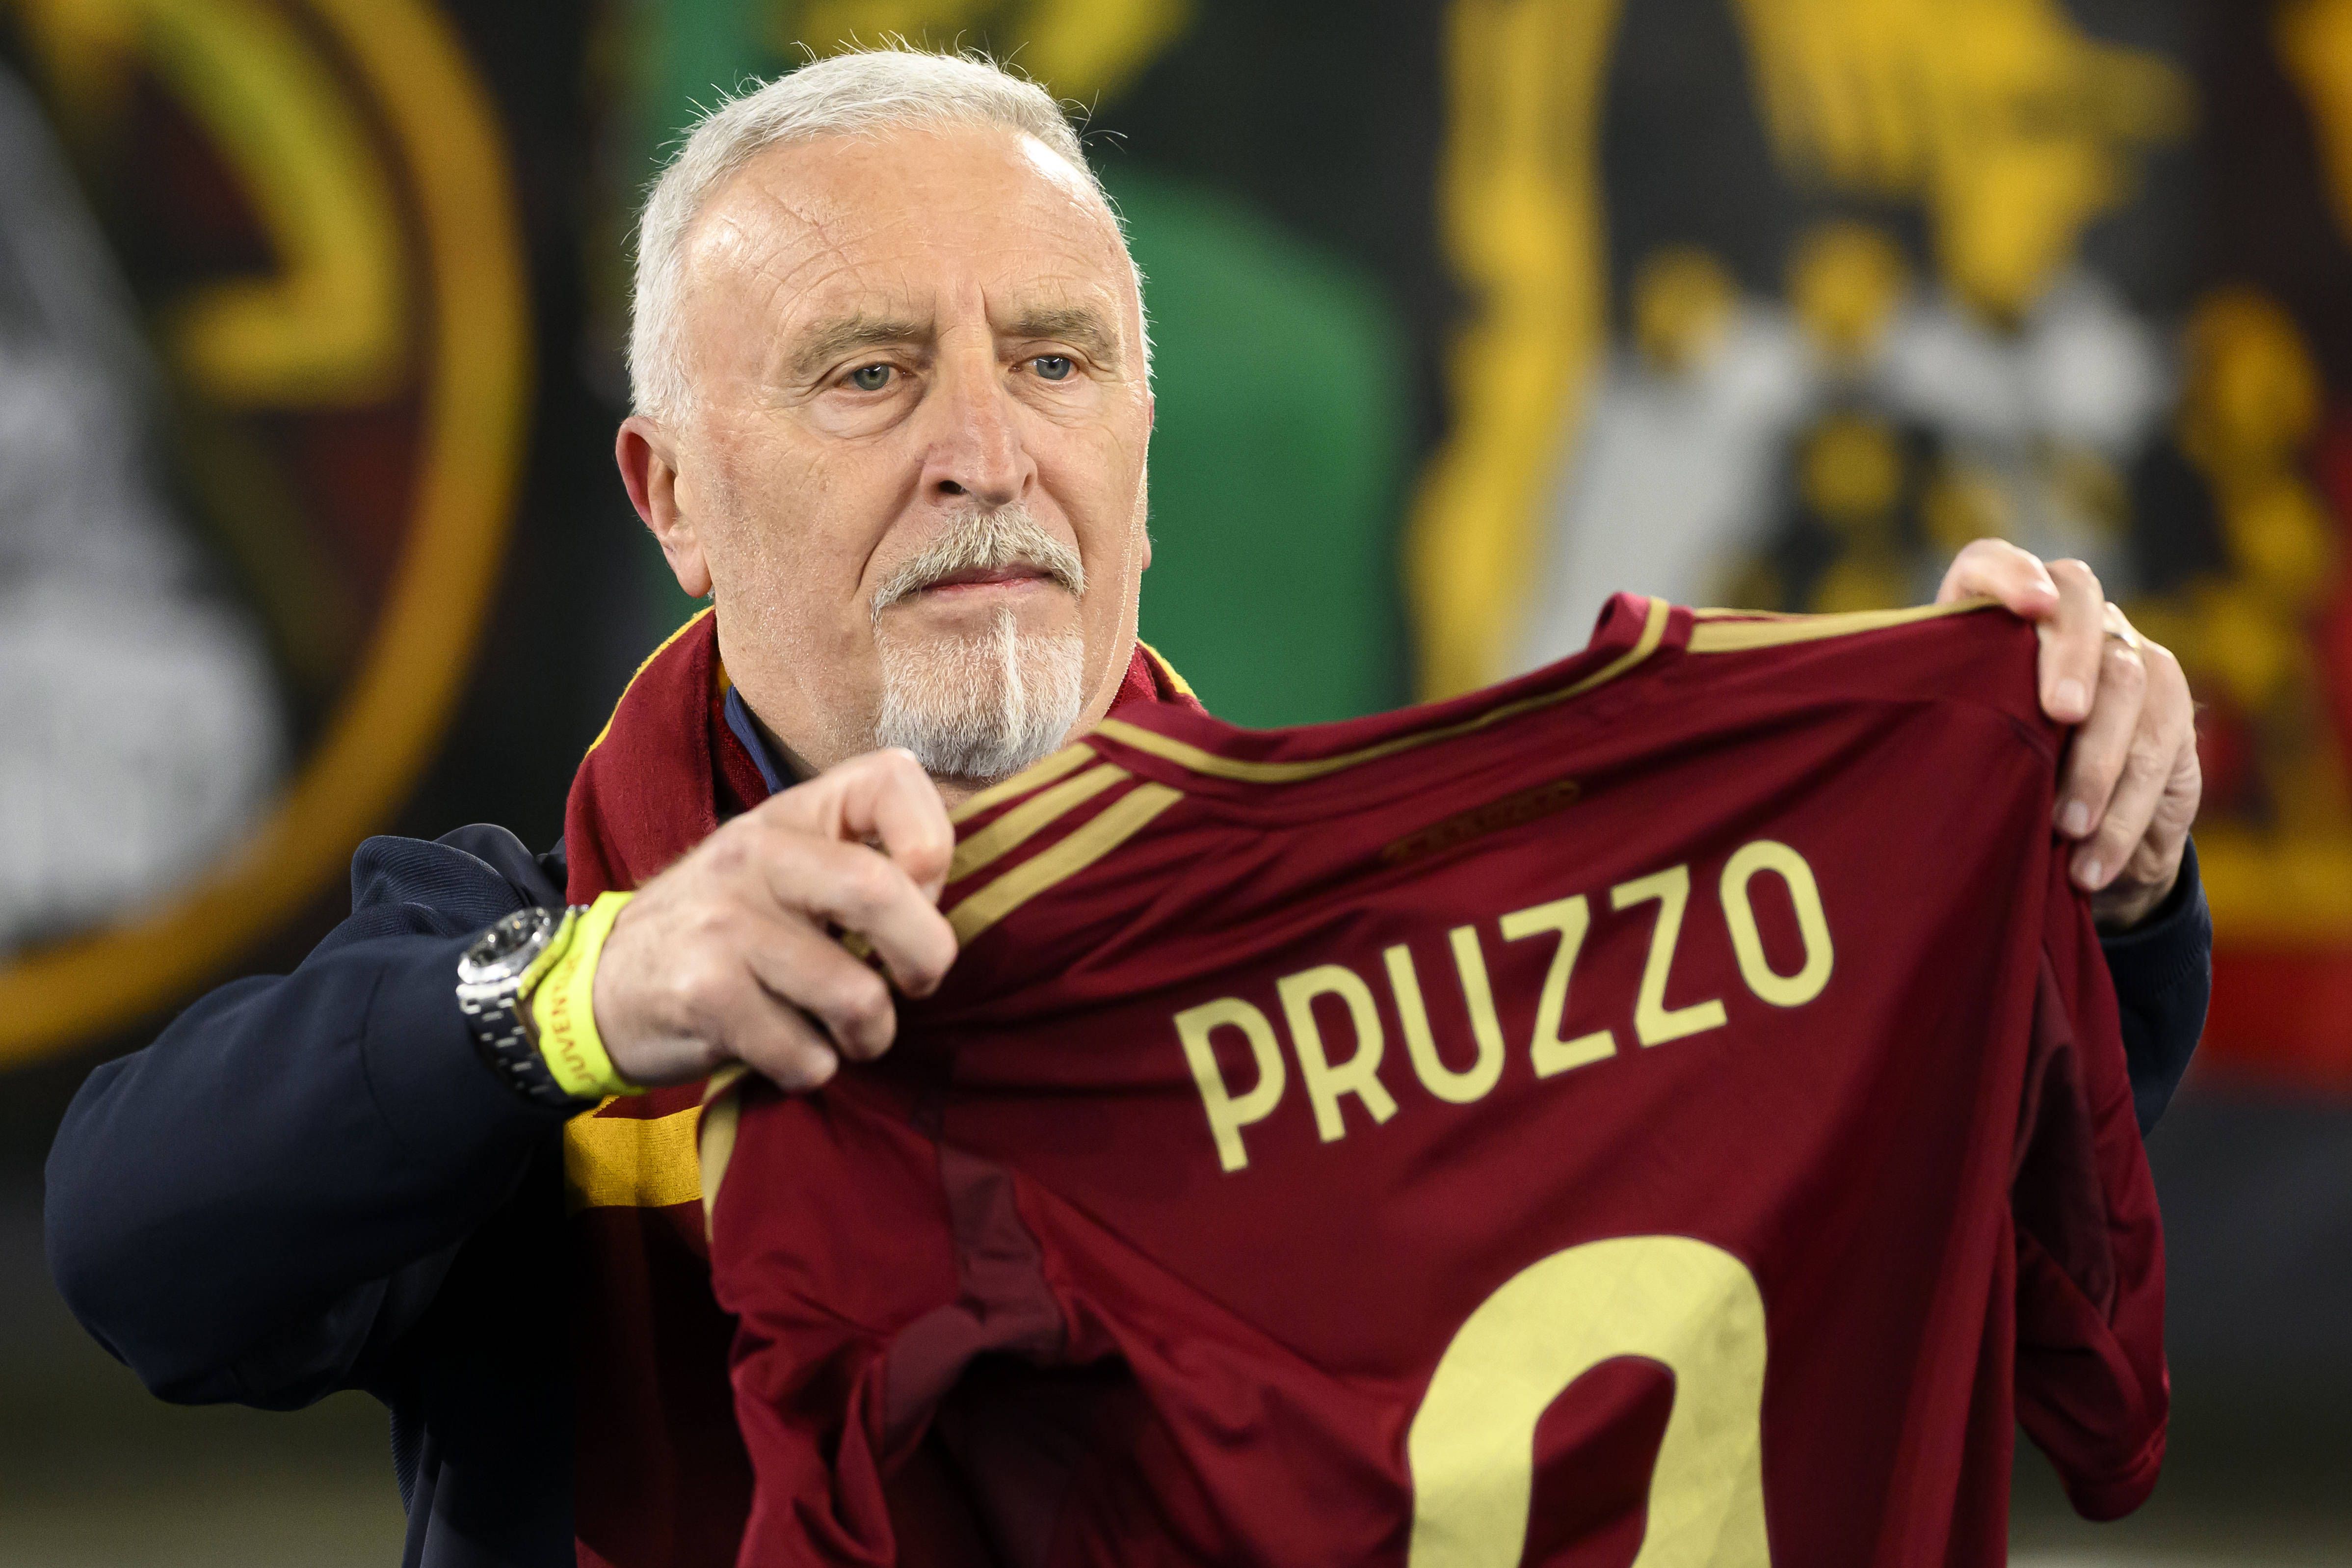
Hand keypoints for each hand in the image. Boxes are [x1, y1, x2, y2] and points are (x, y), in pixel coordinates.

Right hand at [591, 748, 956, 1089]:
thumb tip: (942, 899)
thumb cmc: (722, 933)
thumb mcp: (782, 873)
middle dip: (926, 956)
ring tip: (846, 1034)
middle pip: (881, 890)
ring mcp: (724, 924)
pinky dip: (813, 1069)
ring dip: (870, 1035)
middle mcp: (755, 854)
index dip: (934, 843)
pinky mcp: (703, 994)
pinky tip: (789, 1054)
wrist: (601, 986)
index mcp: (791, 814)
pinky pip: (806, 1052)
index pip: (891, 778)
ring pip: (855, 993)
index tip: (922, 893)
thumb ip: (857, 867)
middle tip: (914, 985)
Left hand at [1937, 541, 2200, 930]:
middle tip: (2059, 713)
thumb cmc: (1974, 766)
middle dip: (2072, 660)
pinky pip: (2164, 752)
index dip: (2011, 574)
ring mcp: (2129, 658)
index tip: (2030, 605)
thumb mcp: (1946, 742)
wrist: (2056, 820)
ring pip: (2132, 686)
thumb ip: (1935, 719)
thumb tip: (1881, 732)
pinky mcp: (2170, 711)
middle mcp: (2072, 619)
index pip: (1993, 563)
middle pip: (2082, 612)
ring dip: (2099, 764)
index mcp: (1998, 612)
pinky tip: (2092, 862)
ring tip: (2067, 828)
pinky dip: (2125, 814)